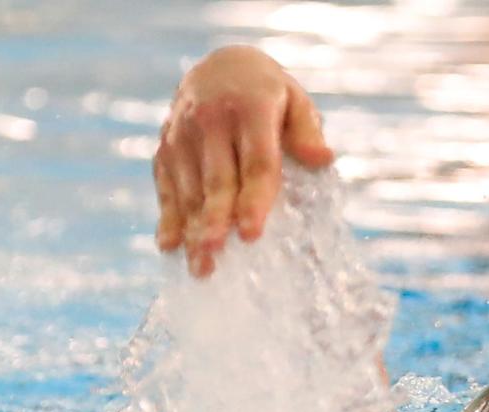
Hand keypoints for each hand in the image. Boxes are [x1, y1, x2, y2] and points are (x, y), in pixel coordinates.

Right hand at [154, 46, 334, 276]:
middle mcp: (211, 119)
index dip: (253, 200)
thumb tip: (323, 159)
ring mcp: (183, 133)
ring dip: (193, 228)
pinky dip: (168, 216)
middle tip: (216, 255)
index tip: (252, 234)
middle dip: (216, 220)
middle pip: (217, 179)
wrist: (220, 66)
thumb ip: (307, 131)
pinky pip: (165, 184)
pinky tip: (170, 246)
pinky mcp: (165, 146)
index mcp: (251, 109)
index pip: (255, 162)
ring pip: (188, 188)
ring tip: (201, 267)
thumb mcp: (296, 102)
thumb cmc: (271, 95)